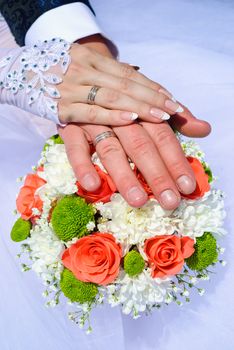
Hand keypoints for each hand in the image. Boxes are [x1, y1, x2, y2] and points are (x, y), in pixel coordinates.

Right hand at [57, 39, 185, 124]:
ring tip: (161, 116)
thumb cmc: (64, 75)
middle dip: (153, 98)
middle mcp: (85, 70)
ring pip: (112, 96)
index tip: (174, 101)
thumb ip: (114, 79)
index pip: (129, 74)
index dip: (153, 87)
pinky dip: (112, 115)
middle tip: (175, 111)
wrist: (23, 74)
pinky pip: (90, 111)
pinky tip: (130, 118)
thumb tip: (147, 89)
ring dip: (139, 105)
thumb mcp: (87, 68)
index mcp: (93, 60)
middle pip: (125, 84)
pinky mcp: (61, 108)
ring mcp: (73, 88)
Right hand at [58, 35, 210, 209]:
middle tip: (169, 201)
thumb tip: (205, 129)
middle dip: (156, 174)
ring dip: (124, 174)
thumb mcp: (149, 100)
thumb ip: (176, 117)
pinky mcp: (69, 125)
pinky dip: (83, 164)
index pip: (163, 136)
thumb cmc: (122, 93)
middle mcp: (119, 111)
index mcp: (141, 106)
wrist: (81, 68)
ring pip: (110, 148)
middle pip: (140, 145)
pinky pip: (74, 147)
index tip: (187, 186)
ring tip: (138, 199)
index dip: (176, 160)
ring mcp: (92, 118)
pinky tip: (93, 185)